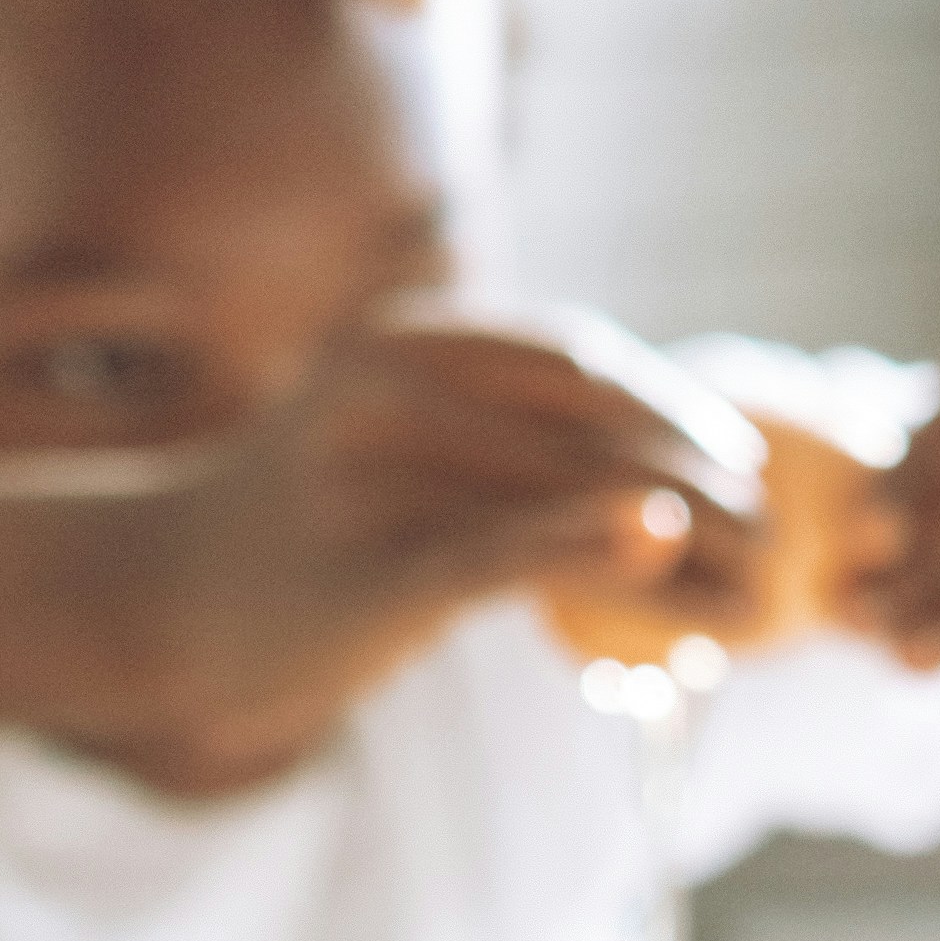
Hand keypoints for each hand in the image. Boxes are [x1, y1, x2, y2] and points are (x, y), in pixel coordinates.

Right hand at [110, 306, 762, 789]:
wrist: (165, 598)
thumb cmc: (308, 525)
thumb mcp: (398, 442)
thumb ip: (506, 433)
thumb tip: (661, 462)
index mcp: (402, 341)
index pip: (573, 361)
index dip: (673, 407)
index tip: (740, 465)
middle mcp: (382, 385)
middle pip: (584, 426)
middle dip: (699, 481)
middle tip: (775, 542)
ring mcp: (366, 475)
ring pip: (562, 492)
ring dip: (680, 537)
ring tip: (757, 587)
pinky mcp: (364, 571)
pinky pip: (495, 551)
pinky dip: (584, 539)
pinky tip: (660, 539)